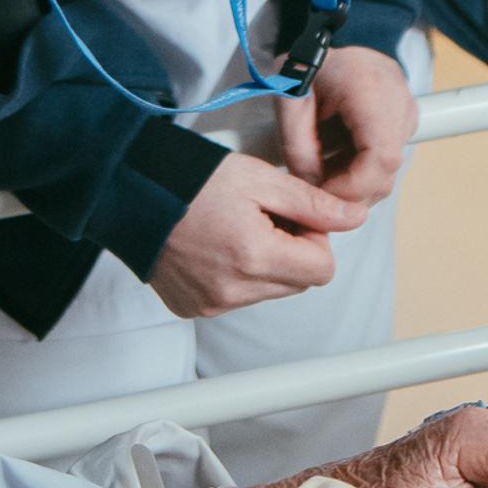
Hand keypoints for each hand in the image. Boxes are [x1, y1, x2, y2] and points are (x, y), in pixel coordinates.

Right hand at [150, 154, 365, 317]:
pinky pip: (236, 298)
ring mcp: (210, 304)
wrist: (131, 191)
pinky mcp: (193, 308)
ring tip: (235, 228)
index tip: (291, 214)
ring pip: (269, 291)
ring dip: (265, 264)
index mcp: (254, 256)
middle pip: (298, 283)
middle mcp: (233, 290)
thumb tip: (356, 218)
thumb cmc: (192, 179)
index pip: (322, 269)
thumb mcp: (260, 179)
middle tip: (263, 216)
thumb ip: (312, 204)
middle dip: (292, 251)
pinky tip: (215, 245)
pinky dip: (236, 275)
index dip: (315, 238)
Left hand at [277, 45, 416, 206]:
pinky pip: (389, 159)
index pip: (381, 156)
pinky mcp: (404, 118)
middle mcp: (397, 98)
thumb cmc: (306, 67)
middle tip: (317, 187)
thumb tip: (314, 187)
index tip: (322, 191)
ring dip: (356, 183)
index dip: (353, 186)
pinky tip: (338, 159)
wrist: (324, 44)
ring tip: (324, 169)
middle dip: (351, 190)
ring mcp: (405, 108)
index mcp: (369, 88)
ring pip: (390, 170)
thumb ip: (296, 147)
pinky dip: (363, 170)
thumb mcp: (288, 102)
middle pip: (388, 169)